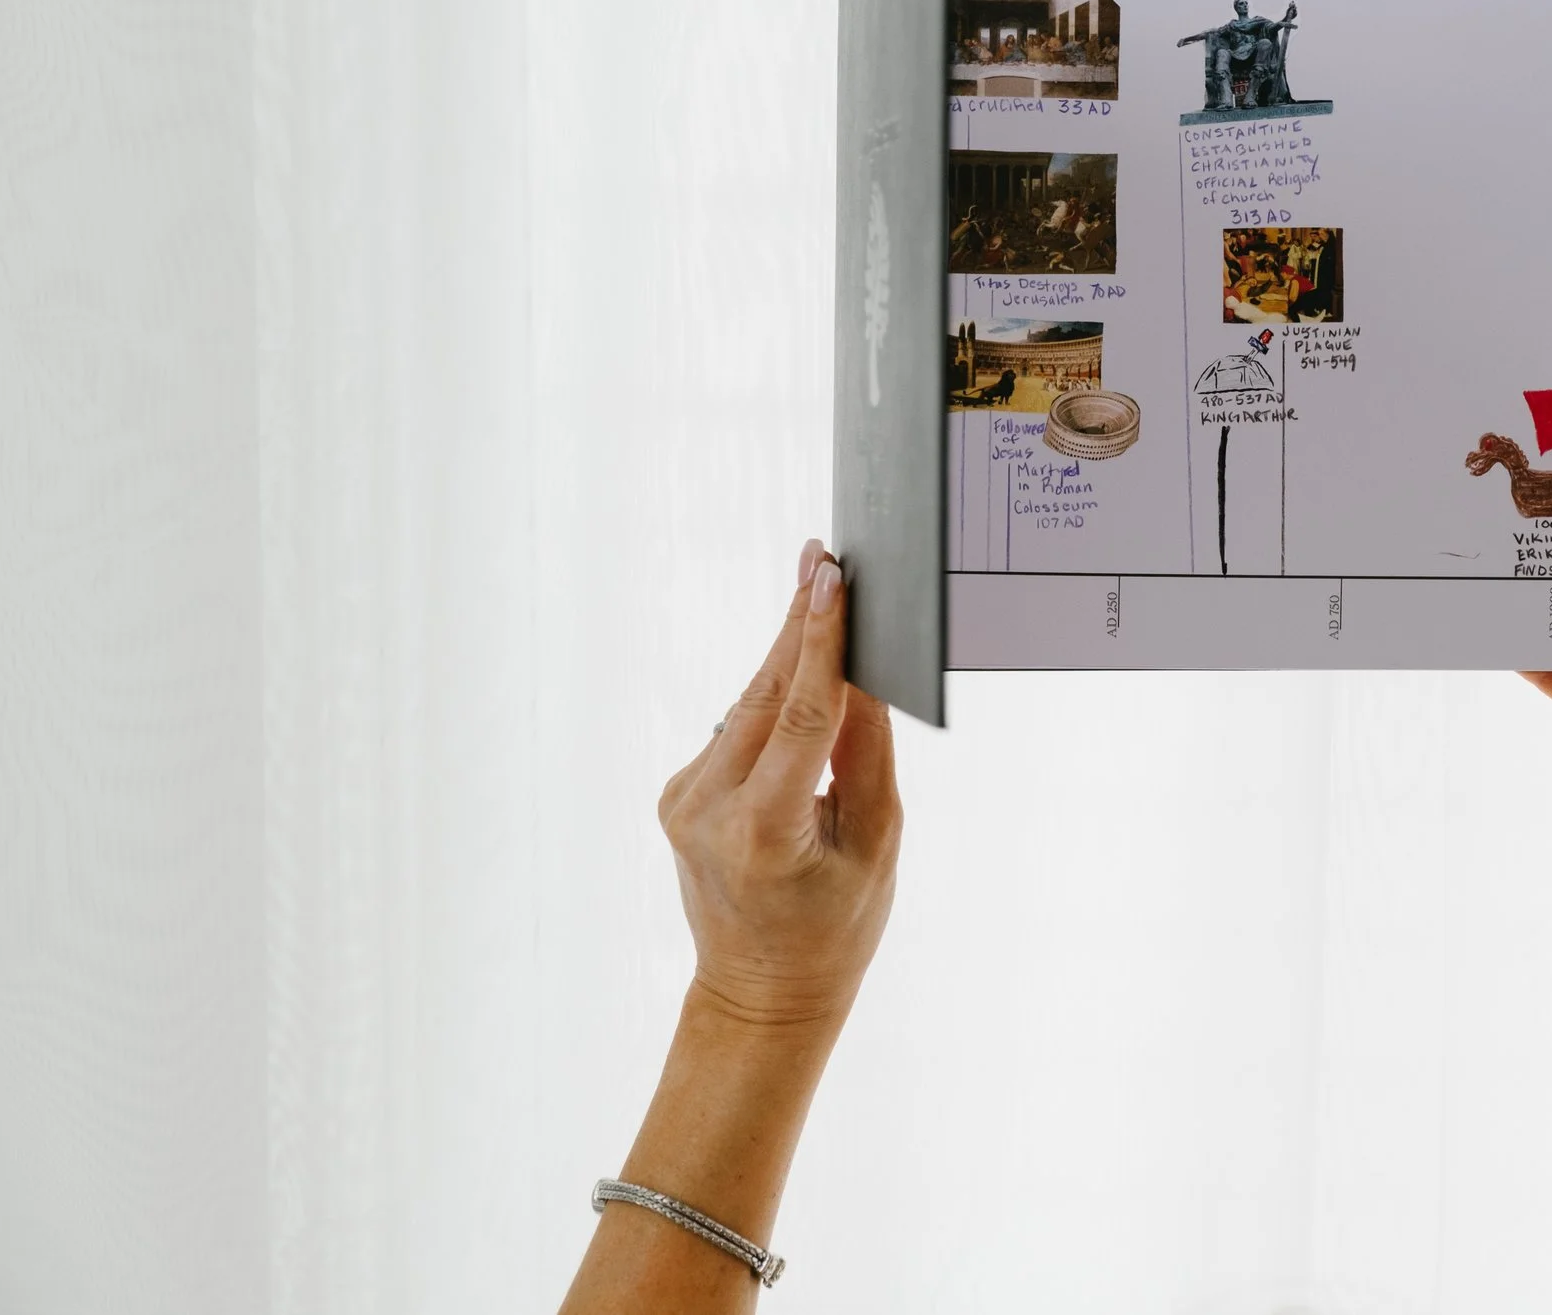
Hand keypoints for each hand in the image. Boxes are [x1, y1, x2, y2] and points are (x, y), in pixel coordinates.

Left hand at [657, 539, 901, 1031]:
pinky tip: (803, 688)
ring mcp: (682, 801)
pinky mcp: (676, 795)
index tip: (827, 576)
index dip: (816, 640)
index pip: (798, 715)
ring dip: (790, 664)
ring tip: (826, 604)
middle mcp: (707, 809)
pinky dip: (773, 709)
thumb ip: (867, 753)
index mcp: (764, 830)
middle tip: (823, 557)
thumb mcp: (876, 844)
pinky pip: (737, 733)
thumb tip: (863, 670)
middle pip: (765, 695)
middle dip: (798, 626)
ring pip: (750, 708)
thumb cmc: (835, 929)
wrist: (761, 994)